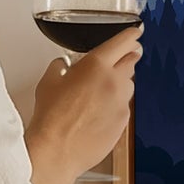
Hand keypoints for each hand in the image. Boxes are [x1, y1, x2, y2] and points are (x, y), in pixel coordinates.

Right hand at [25, 26, 141, 183]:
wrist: (57, 150)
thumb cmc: (51, 117)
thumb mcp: (48, 82)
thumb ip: (60, 67)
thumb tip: (63, 65)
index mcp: (96, 65)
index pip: (122, 42)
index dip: (130, 35)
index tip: (135, 33)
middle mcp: (114, 81)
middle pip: (131, 61)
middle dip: (127, 57)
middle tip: (121, 58)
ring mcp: (122, 103)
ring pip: (129, 85)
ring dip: (120, 83)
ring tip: (100, 92)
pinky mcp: (124, 122)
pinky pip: (124, 106)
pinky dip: (116, 105)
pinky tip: (98, 113)